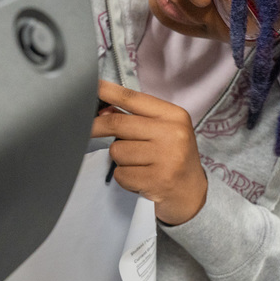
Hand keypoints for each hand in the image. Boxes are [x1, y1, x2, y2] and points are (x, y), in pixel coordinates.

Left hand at [93, 79, 207, 225]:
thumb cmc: (172, 157)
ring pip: (117, 151)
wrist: (191, 193)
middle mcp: (172, 133)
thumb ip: (135, 119)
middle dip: (97, 127)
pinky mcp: (156, 180)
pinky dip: (124, 177)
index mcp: (173, 115)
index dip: (108, 92)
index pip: (133, 98)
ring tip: (138, 164)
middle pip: (118, 124)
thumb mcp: (162, 131)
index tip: (90, 87)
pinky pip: (121, 173)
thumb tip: (103, 111)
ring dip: (120, 159)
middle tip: (88, 129)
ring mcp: (166, 158)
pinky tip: (140, 178)